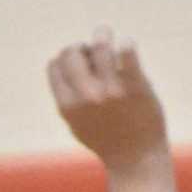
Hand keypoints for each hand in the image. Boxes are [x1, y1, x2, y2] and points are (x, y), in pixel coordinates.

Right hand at [48, 29, 168, 168]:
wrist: (136, 157)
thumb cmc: (105, 141)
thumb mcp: (75, 123)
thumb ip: (66, 98)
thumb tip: (57, 67)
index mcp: (67, 104)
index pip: (55, 65)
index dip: (64, 59)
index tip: (78, 63)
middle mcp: (86, 95)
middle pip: (72, 53)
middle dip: (79, 47)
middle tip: (92, 50)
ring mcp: (111, 90)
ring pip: (99, 46)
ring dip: (101, 35)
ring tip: (104, 34)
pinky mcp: (136, 86)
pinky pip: (128, 55)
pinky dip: (126, 45)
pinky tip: (127, 44)